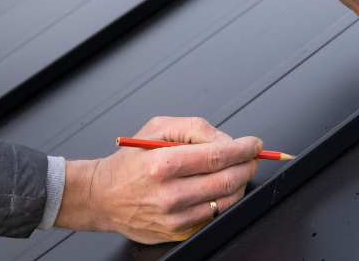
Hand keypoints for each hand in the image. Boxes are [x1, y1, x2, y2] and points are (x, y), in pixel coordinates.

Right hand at [54, 116, 261, 242]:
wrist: (103, 196)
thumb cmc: (130, 161)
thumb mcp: (157, 127)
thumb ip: (194, 127)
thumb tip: (226, 139)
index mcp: (163, 163)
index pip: (218, 156)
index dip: (243, 149)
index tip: (254, 144)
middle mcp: (170, 193)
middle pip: (228, 180)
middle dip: (248, 165)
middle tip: (252, 157)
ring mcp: (175, 217)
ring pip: (225, 201)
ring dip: (239, 184)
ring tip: (235, 171)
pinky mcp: (177, 232)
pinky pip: (213, 215)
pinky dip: (222, 200)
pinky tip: (216, 188)